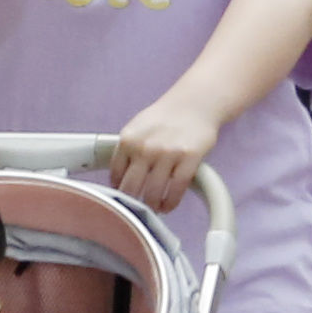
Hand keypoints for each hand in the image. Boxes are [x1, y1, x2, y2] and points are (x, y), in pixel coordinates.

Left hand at [110, 93, 219, 210]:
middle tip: (137, 208)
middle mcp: (145, 147)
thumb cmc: (166, 117)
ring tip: (154, 208)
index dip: (118, 190)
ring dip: (152, 205)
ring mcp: (168, 154)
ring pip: (153, 192)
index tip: (122, 198)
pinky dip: (170, 203)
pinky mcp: (189, 159)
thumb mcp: (137, 128)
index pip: (116, 175)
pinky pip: (176, 190)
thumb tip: (118, 178)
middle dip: (133, 203)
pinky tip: (168, 206)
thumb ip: (126, 150)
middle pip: (131, 188)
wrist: (195, 104)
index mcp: (128, 140)